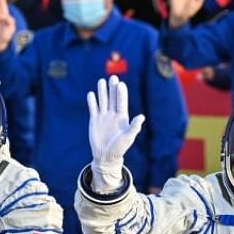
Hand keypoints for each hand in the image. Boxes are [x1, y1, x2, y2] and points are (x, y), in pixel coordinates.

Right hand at [86, 75, 144, 192]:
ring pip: (103, 101)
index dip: (121, 94)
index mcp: (123, 117)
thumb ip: (134, 127)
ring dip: (102, 91)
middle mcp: (113, 114)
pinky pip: (93, 109)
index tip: (121, 84)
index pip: (121, 102)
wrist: (106, 155)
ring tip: (101, 81)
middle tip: (113, 77)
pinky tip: (91, 94)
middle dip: (113, 88)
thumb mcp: (128, 137)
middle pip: (112, 98)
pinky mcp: (94, 120)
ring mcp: (103, 116)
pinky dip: (92, 101)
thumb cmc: (120, 148)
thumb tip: (141, 117)